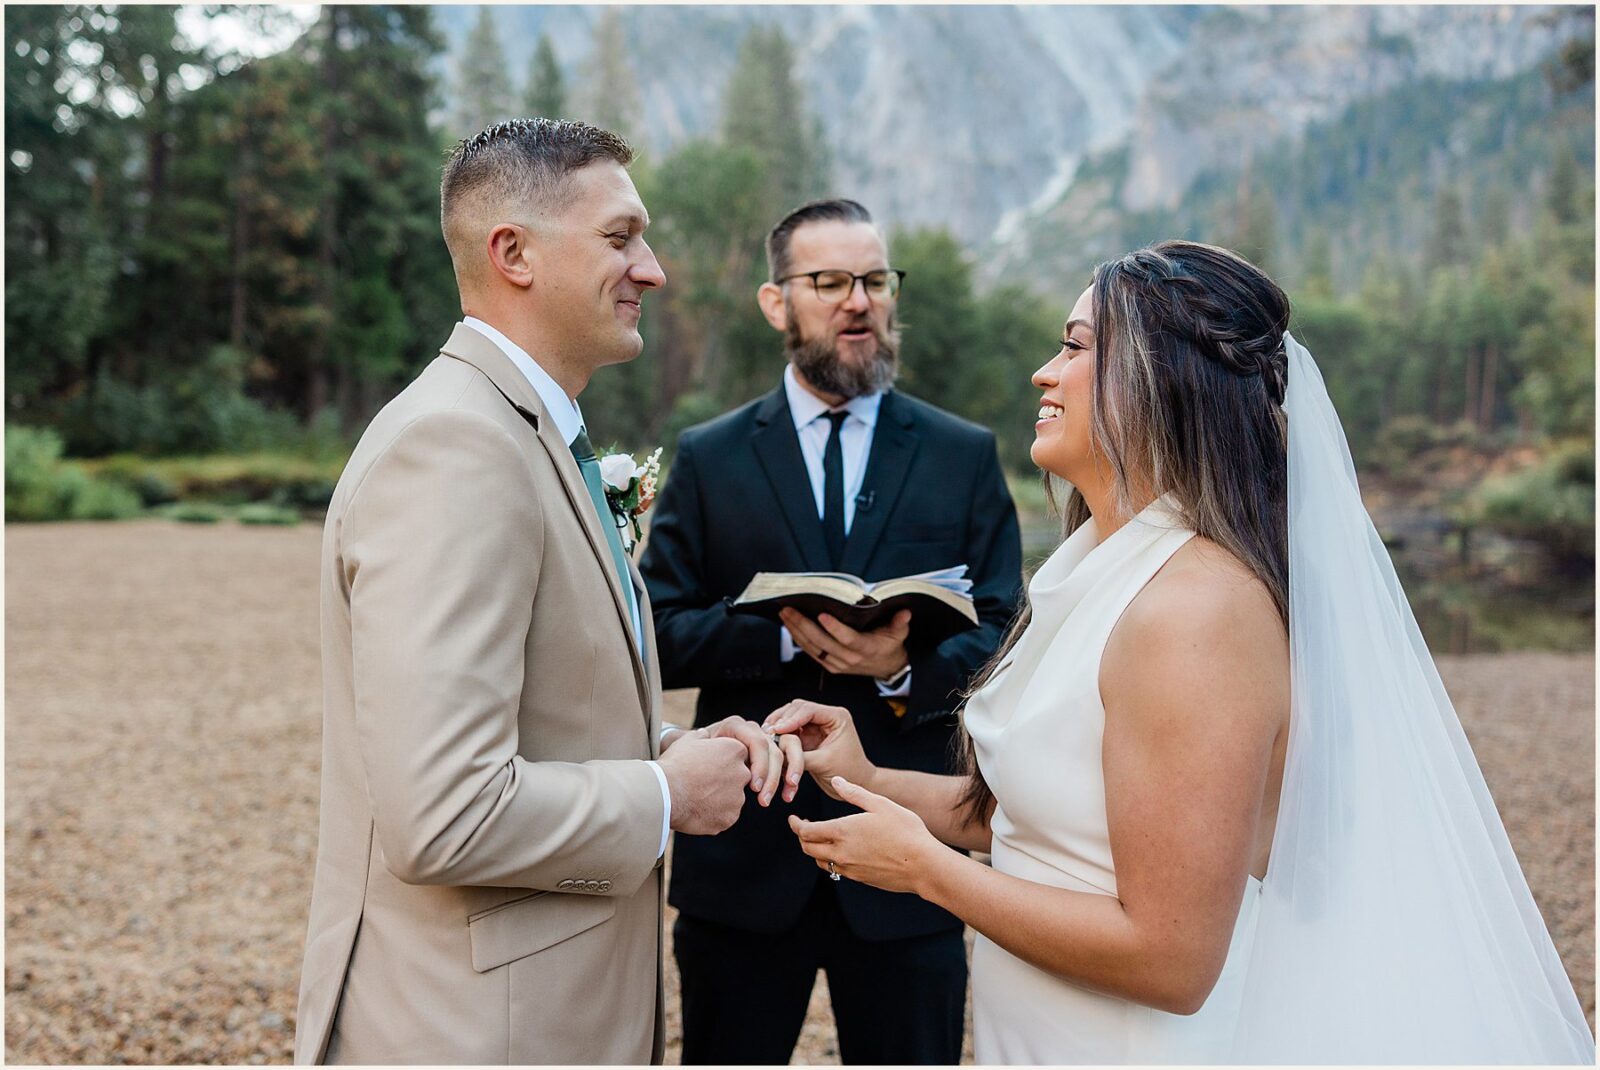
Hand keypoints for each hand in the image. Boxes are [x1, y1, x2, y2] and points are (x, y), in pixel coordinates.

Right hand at [657, 735, 749, 834]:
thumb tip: (704, 734)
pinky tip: (697, 811)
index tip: (706, 766)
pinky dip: (714, 815)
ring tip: (696, 799)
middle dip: (724, 781)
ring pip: (732, 799)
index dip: (721, 761)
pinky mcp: (730, 818)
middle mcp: (742, 773)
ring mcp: (737, 798)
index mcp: (735, 750)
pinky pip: (725, 816)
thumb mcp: (686, 741)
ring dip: (719, 799)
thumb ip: (701, 736)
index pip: (737, 756)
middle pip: (738, 777)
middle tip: (701, 784)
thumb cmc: (674, 764)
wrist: (664, 793)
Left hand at [701, 715, 803, 805]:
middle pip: (773, 750)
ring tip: (782, 798)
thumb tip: (703, 737)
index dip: (759, 764)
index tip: (753, 787)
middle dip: (772, 776)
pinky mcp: (769, 757)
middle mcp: (752, 731)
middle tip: (763, 800)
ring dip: (785, 777)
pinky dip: (789, 781)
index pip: (757, 741)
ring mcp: (762, 742)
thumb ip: (697, 742)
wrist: (693, 769)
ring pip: (784, 755)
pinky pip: (786, 765)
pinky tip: (786, 796)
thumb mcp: (691, 748)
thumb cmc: (689, 760)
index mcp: (736, 726)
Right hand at [764, 700, 875, 799]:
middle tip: (767, 732)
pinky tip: (770, 743)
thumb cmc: (849, 773)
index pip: (808, 710)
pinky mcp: (809, 735)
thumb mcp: (823, 763)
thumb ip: (800, 756)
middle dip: (781, 720)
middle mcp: (826, 717)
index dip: (790, 719)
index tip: (776, 730)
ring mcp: (816, 725)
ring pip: (791, 718)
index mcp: (837, 717)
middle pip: (797, 709)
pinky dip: (780, 735)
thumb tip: (777, 753)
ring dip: (778, 726)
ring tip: (766, 737)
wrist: (857, 784)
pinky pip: (790, 730)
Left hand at [779, 607, 910, 679]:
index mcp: (866, 649)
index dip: (834, 628)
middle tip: (789, 609)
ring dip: (796, 631)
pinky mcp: (830, 665)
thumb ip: (900, 623)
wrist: (887, 667)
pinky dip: (799, 639)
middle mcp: (850, 659)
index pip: (848, 639)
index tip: (822, 614)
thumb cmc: (891, 645)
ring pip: (812, 648)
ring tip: (784, 613)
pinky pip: (811, 653)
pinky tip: (790, 625)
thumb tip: (905, 612)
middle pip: (822, 643)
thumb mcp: (899, 634)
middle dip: (803, 625)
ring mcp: (838, 664)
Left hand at [787, 776, 944, 895]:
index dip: (795, 824)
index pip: (806, 831)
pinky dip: (831, 860)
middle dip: (801, 837)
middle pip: (807, 848)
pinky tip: (842, 851)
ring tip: (820, 838)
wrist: (923, 865)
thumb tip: (836, 780)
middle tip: (802, 827)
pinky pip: (836, 870)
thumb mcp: (881, 804)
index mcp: (842, 831)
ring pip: (820, 862)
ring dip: (815, 850)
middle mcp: (840, 853)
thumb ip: (855, 793)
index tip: (793, 818)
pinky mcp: (860, 879)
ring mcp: (849, 869)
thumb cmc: (906, 831)